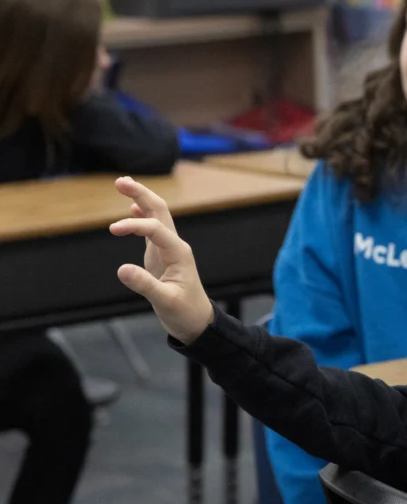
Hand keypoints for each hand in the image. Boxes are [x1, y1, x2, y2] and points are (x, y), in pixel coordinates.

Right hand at [109, 176, 214, 343]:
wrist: (197, 322)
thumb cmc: (184, 313)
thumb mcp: (164, 301)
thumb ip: (145, 285)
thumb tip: (121, 269)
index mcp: (178, 253)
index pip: (156, 229)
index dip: (134, 225)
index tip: (112, 230)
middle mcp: (175, 246)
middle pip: (159, 211)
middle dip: (142, 194)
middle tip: (120, 180)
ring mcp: (168, 249)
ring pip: (156, 217)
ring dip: (141, 199)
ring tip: (122, 184)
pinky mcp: (161, 255)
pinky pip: (152, 230)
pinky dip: (141, 216)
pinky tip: (132, 207)